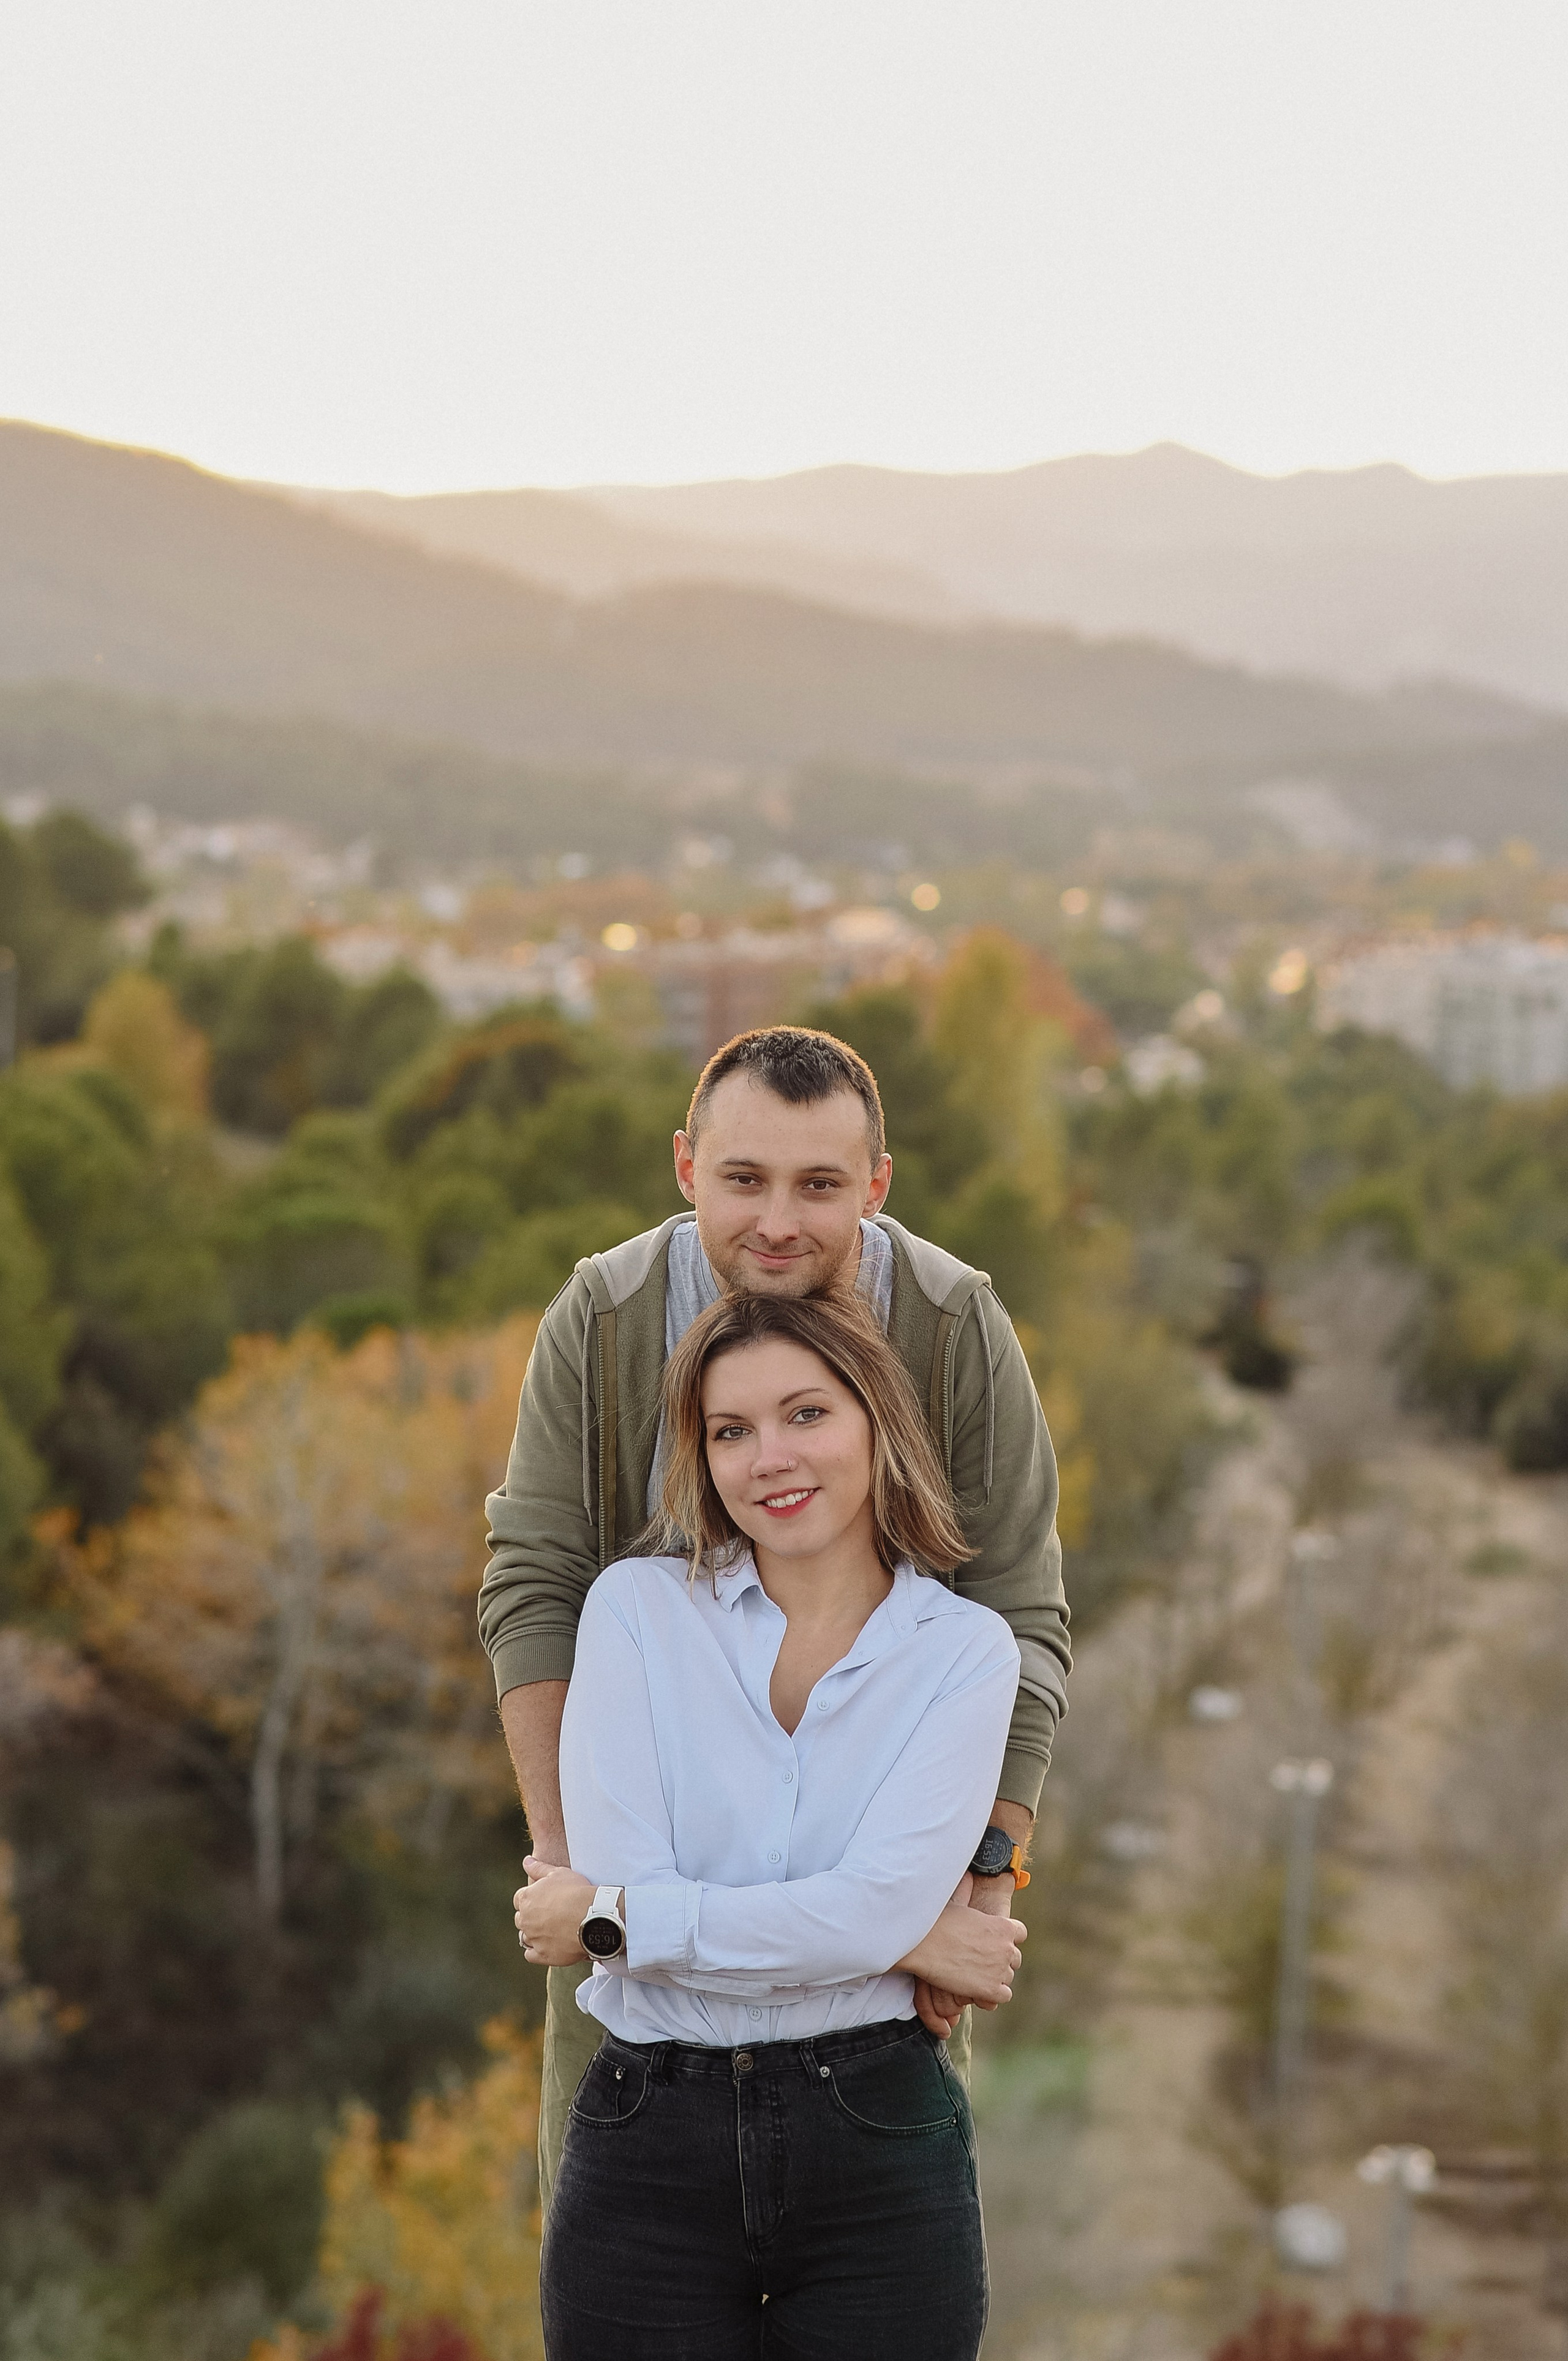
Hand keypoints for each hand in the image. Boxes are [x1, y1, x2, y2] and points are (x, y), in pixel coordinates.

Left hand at [512, 1856, 593, 1965]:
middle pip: (521, 1918)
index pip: (520, 1899)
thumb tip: (526, 1861)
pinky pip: (530, 1955)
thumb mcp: (558, 1873)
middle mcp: (525, 1919)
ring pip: (525, 1937)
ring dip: (533, 1934)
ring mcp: (533, 1938)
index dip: (532, 1899)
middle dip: (531, 1917)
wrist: (591, 1916)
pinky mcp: (542, 1955)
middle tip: (549, 1915)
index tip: (543, 1900)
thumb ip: (539, 1868)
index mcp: (527, 1898)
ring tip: (551, 1930)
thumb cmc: (576, 1892)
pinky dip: (536, 1951)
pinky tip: (547, 1945)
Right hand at [911, 1869, 1022, 2032]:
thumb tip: (969, 1875)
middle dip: (1000, 1959)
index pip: (1020, 1933)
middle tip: (980, 1959)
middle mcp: (1007, 1948)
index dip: (1006, 1938)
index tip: (993, 1940)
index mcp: (1003, 1925)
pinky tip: (978, 1988)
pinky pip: (1003, 1995)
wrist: (922, 1944)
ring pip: (1008, 1977)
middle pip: (1015, 1958)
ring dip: (995, 1977)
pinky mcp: (991, 1990)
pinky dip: (993, 1994)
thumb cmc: (936, 1920)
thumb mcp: (960, 1902)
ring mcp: (1000, 1970)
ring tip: (974, 1973)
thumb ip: (971, 1896)